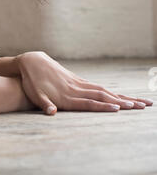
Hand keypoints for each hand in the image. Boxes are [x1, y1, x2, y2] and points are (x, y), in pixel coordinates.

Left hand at [17, 51, 153, 114]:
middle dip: (122, 102)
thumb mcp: (35, 95)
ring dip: (121, 97)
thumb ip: (44, 104)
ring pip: (104, 90)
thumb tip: (51, 112)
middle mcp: (76, 88)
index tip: (119, 108)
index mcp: (67, 95)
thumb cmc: (32, 82)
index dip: (103, 106)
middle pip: (103, 95)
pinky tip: (119, 97)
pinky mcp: (78, 80)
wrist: (32, 62)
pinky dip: (111, 93)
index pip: (89, 102)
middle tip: (142, 106)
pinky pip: (98, 87)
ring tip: (138, 102)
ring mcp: (78, 83)